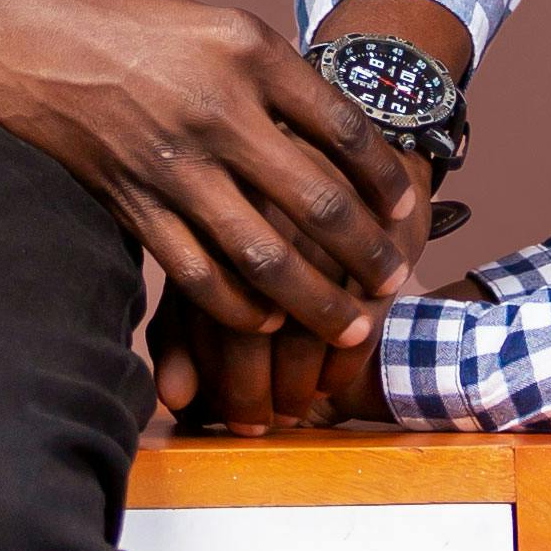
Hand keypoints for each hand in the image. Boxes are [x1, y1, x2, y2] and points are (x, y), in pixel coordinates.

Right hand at [0, 0, 421, 345]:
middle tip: (393, 284)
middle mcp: (217, 107)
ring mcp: (171, 161)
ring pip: (263, 255)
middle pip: (319, 204)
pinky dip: (237, 307)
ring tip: (345, 326)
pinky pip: (196, 272)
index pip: (345, 127)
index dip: (384, 177)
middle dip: (366, 256)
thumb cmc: (107, 10)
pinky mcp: (127, 199)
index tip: (403, 208)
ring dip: (314, 301)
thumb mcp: (205, 19)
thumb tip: (321, 131)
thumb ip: (262, 73)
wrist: (8, 22)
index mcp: (247, 49)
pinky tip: (264, 321)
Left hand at [155, 154, 432, 429]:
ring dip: (303, 380)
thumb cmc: (251, 209)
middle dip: (259, 390)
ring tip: (299, 406)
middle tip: (266, 423)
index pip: (206, 321)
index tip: (234, 417)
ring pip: (309, 324)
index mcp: (205, 213)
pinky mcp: (375, 222)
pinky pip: (362, 310)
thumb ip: (182, 326)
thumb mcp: (204, 257)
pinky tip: (335, 379)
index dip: (220, 381)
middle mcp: (256, 213)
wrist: (327, 127)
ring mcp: (316, 218)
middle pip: (255, 329)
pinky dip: (349, 357)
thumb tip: (175, 401)